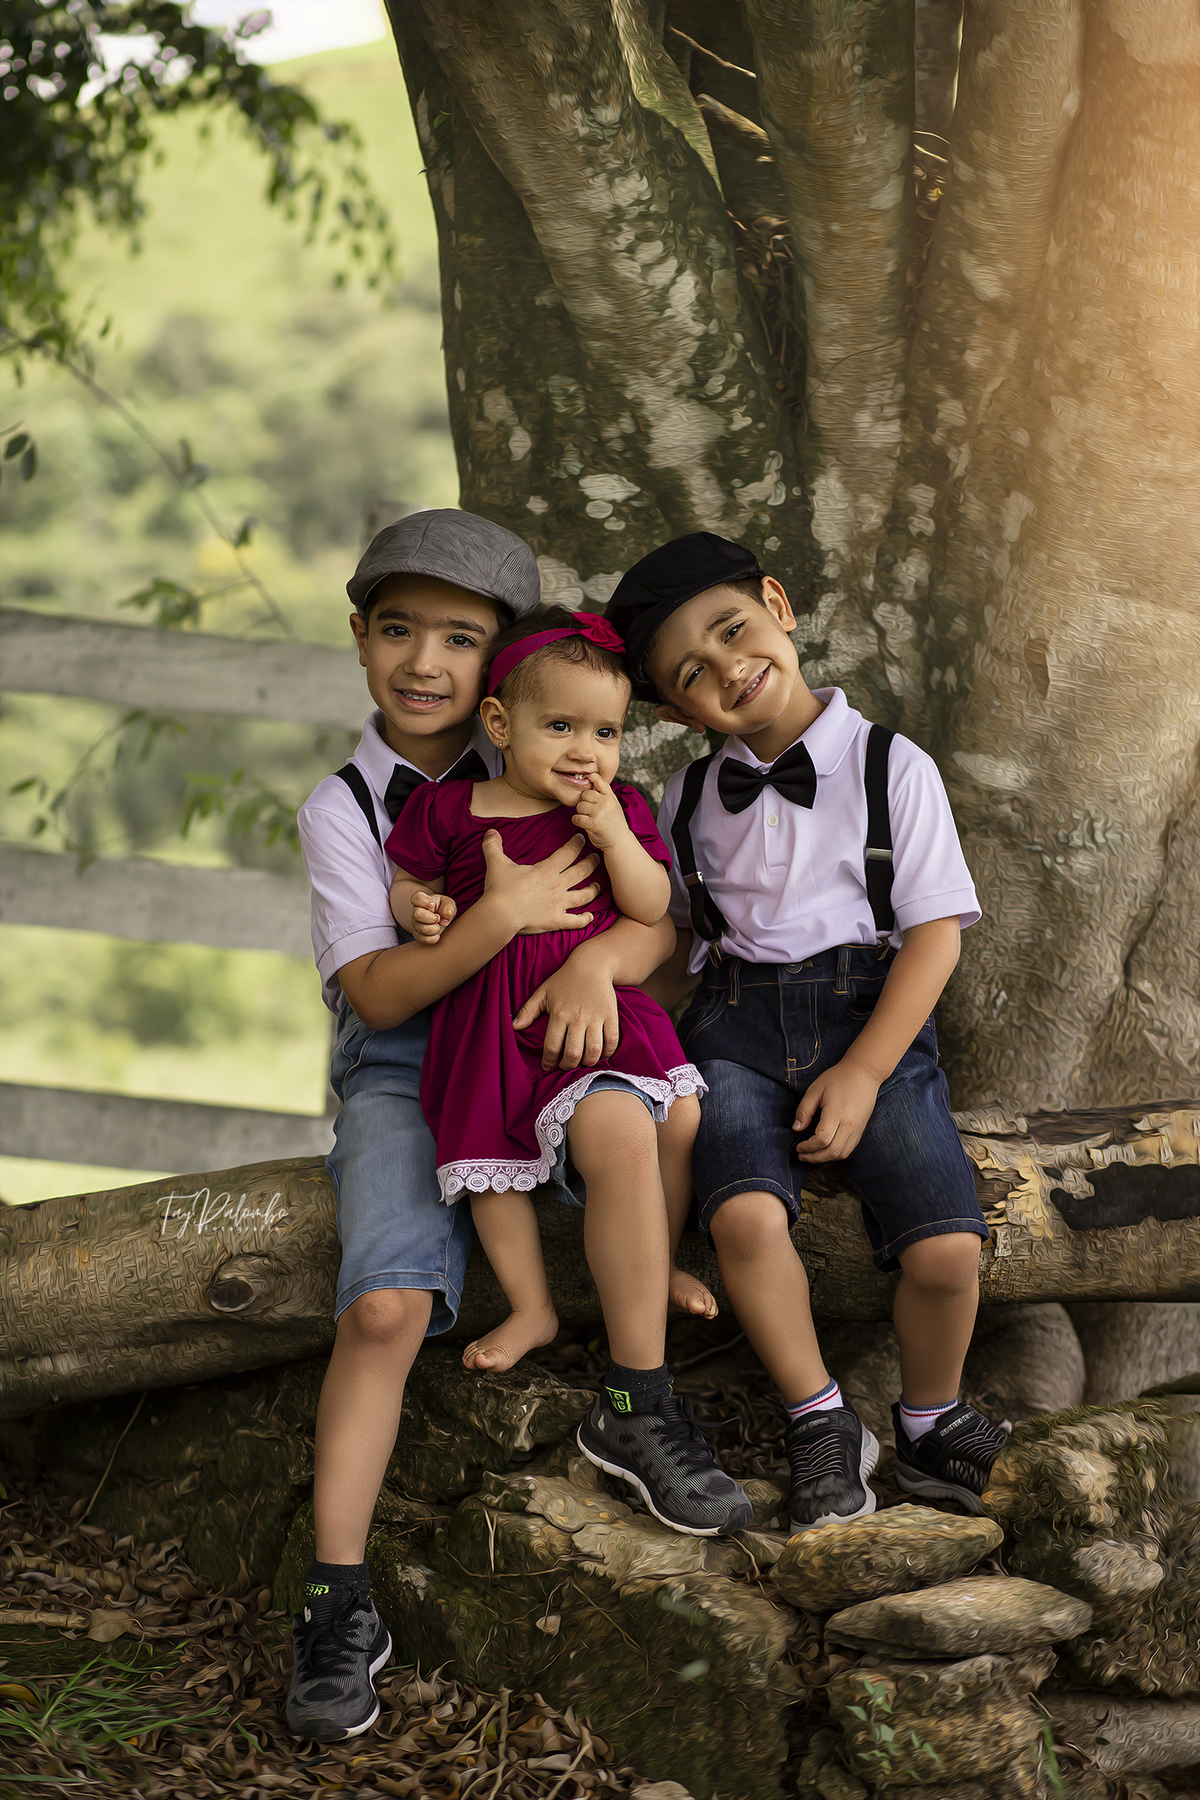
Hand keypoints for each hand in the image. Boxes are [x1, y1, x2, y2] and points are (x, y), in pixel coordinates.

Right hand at [411, 891, 456, 944]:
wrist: (442, 919)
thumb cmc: (444, 908)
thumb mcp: (448, 903)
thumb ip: (448, 907)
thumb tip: (443, 920)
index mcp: (421, 900)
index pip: (416, 898)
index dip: (425, 902)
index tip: (433, 904)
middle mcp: (415, 911)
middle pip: (417, 915)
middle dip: (432, 918)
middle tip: (438, 918)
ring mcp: (415, 924)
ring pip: (422, 929)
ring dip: (435, 929)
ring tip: (438, 926)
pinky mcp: (418, 936)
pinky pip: (425, 940)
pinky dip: (434, 938)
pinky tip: (437, 933)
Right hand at [480, 829, 599, 934]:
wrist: (500, 915)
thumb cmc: (500, 889)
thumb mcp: (496, 863)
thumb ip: (493, 846)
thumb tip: (490, 831)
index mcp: (547, 870)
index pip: (568, 853)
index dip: (576, 844)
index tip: (581, 838)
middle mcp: (558, 886)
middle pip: (582, 871)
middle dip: (592, 863)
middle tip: (597, 858)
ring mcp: (559, 905)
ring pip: (584, 896)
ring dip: (593, 889)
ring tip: (598, 885)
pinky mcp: (556, 921)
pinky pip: (575, 921)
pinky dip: (585, 919)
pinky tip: (591, 916)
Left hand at [512, 959, 619, 1070]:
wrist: (592, 964)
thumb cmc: (564, 979)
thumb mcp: (543, 992)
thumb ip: (528, 1010)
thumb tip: (514, 1027)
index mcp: (559, 1014)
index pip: (552, 1047)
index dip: (549, 1062)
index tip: (547, 1066)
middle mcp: (577, 1018)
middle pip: (573, 1053)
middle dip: (568, 1066)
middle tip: (566, 1066)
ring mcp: (596, 1017)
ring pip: (593, 1050)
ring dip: (588, 1062)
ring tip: (583, 1061)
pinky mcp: (611, 1016)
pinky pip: (612, 1041)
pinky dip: (608, 1052)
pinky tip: (601, 1053)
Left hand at [571, 774, 629, 851]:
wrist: (620, 841)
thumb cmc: (614, 823)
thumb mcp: (614, 805)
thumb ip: (604, 795)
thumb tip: (591, 780)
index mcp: (611, 797)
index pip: (600, 781)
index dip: (592, 778)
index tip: (588, 778)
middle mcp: (605, 803)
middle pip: (585, 794)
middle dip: (584, 802)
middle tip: (589, 810)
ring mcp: (599, 813)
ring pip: (580, 806)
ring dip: (581, 812)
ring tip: (588, 818)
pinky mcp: (592, 824)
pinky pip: (576, 818)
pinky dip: (577, 821)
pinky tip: (583, 823)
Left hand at [793, 1058, 881, 1162]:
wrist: (865, 1073)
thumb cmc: (838, 1078)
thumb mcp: (816, 1089)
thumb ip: (804, 1110)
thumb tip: (796, 1128)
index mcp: (837, 1114)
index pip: (822, 1140)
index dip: (808, 1147)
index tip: (798, 1147)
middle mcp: (850, 1125)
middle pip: (832, 1152)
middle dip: (815, 1158)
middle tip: (801, 1155)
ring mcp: (858, 1128)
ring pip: (842, 1154)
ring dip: (826, 1158)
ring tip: (812, 1155)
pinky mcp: (861, 1129)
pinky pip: (849, 1148)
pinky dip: (836, 1153)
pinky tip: (826, 1149)